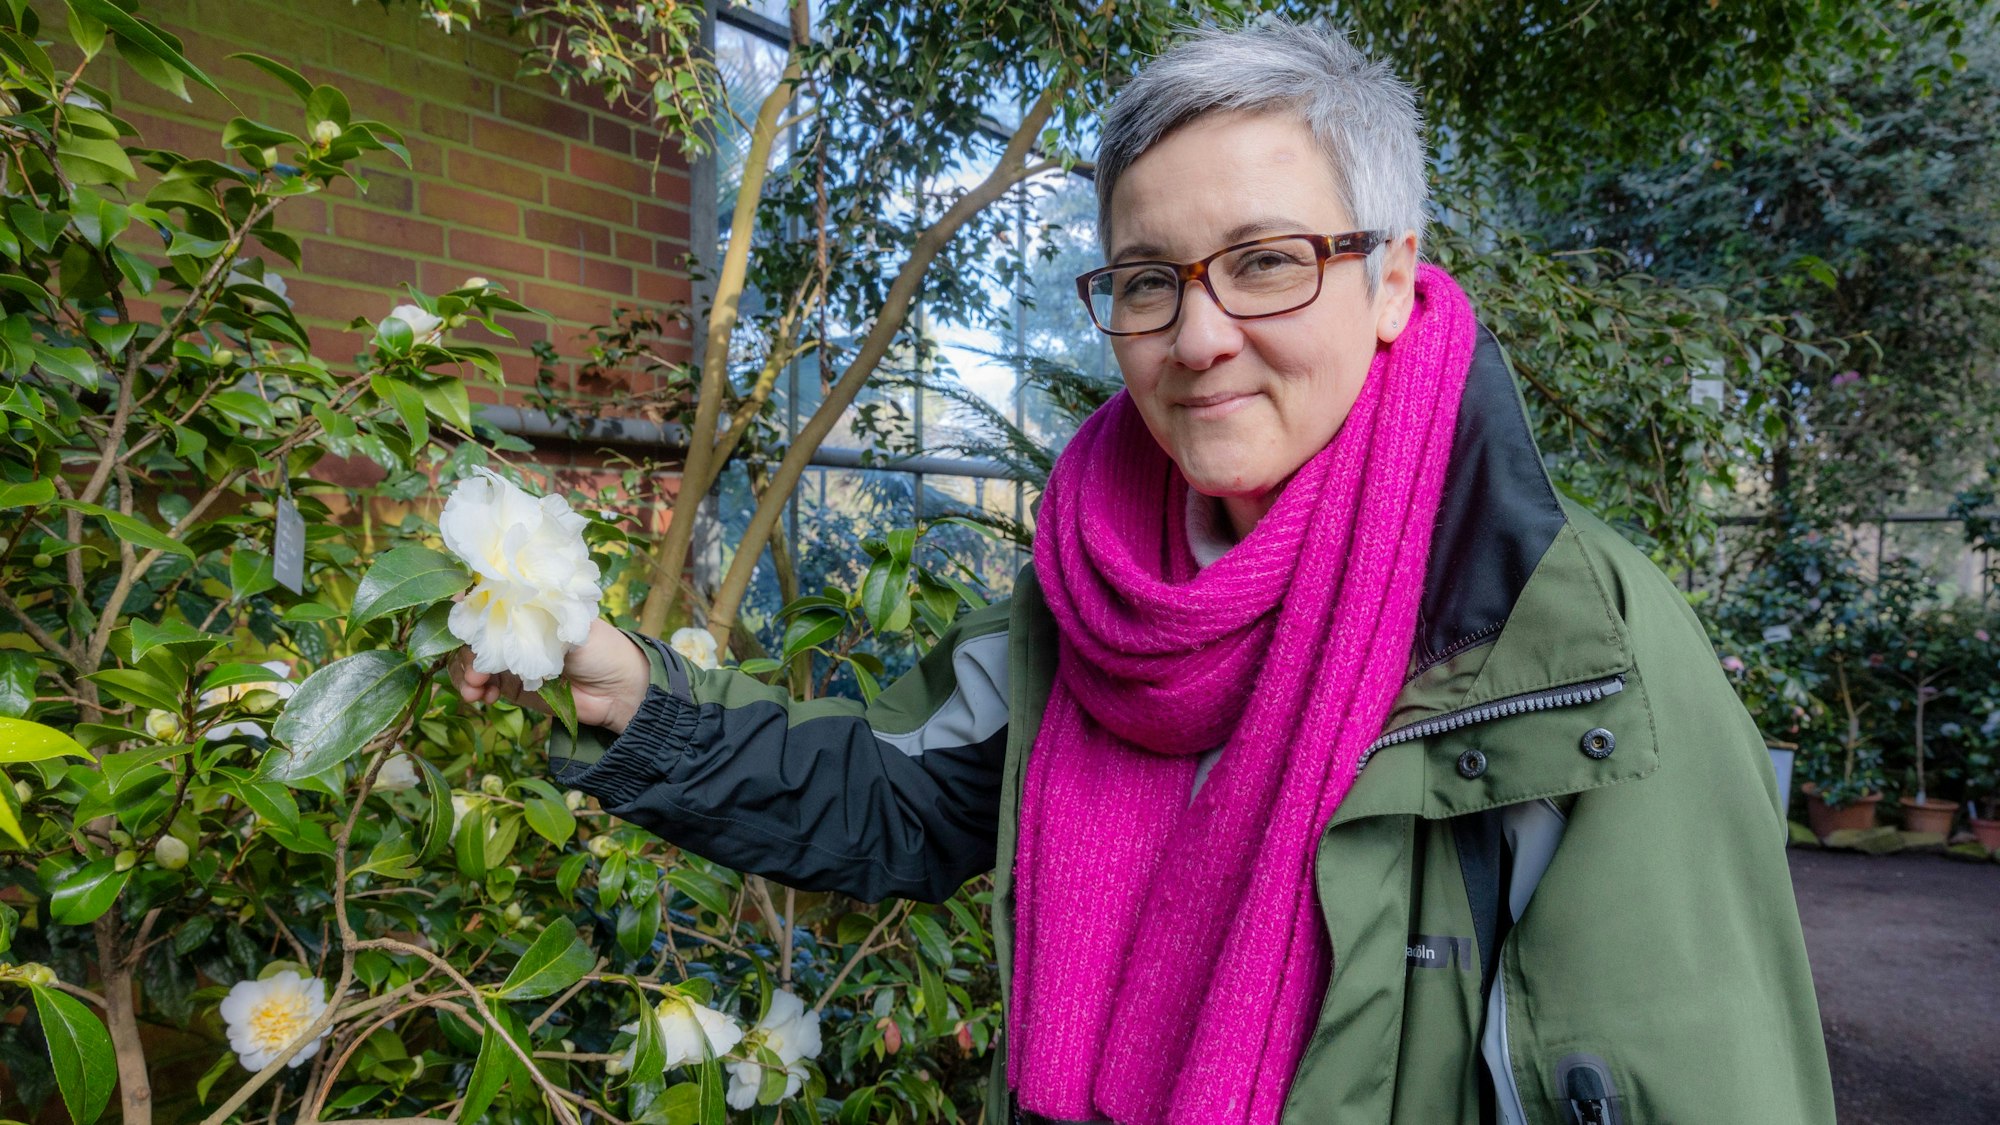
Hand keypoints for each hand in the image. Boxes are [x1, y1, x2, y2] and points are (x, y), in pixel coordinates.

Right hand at [448, 619, 651, 734]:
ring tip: (474, 688)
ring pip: (468, 661)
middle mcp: (512, 629)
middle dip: (464, 651)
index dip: (467, 609)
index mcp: (527, 606)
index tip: (459, 619)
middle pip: (470, 635)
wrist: (619, 692)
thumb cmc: (601, 647)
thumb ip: (530, 615)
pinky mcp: (510, 686)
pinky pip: (480, 686)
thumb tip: (494, 602)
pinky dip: (474, 690)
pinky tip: (482, 696)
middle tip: (474, 669)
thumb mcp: (567, 624)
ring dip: (463, 673)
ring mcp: (509, 658)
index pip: (485, 600)